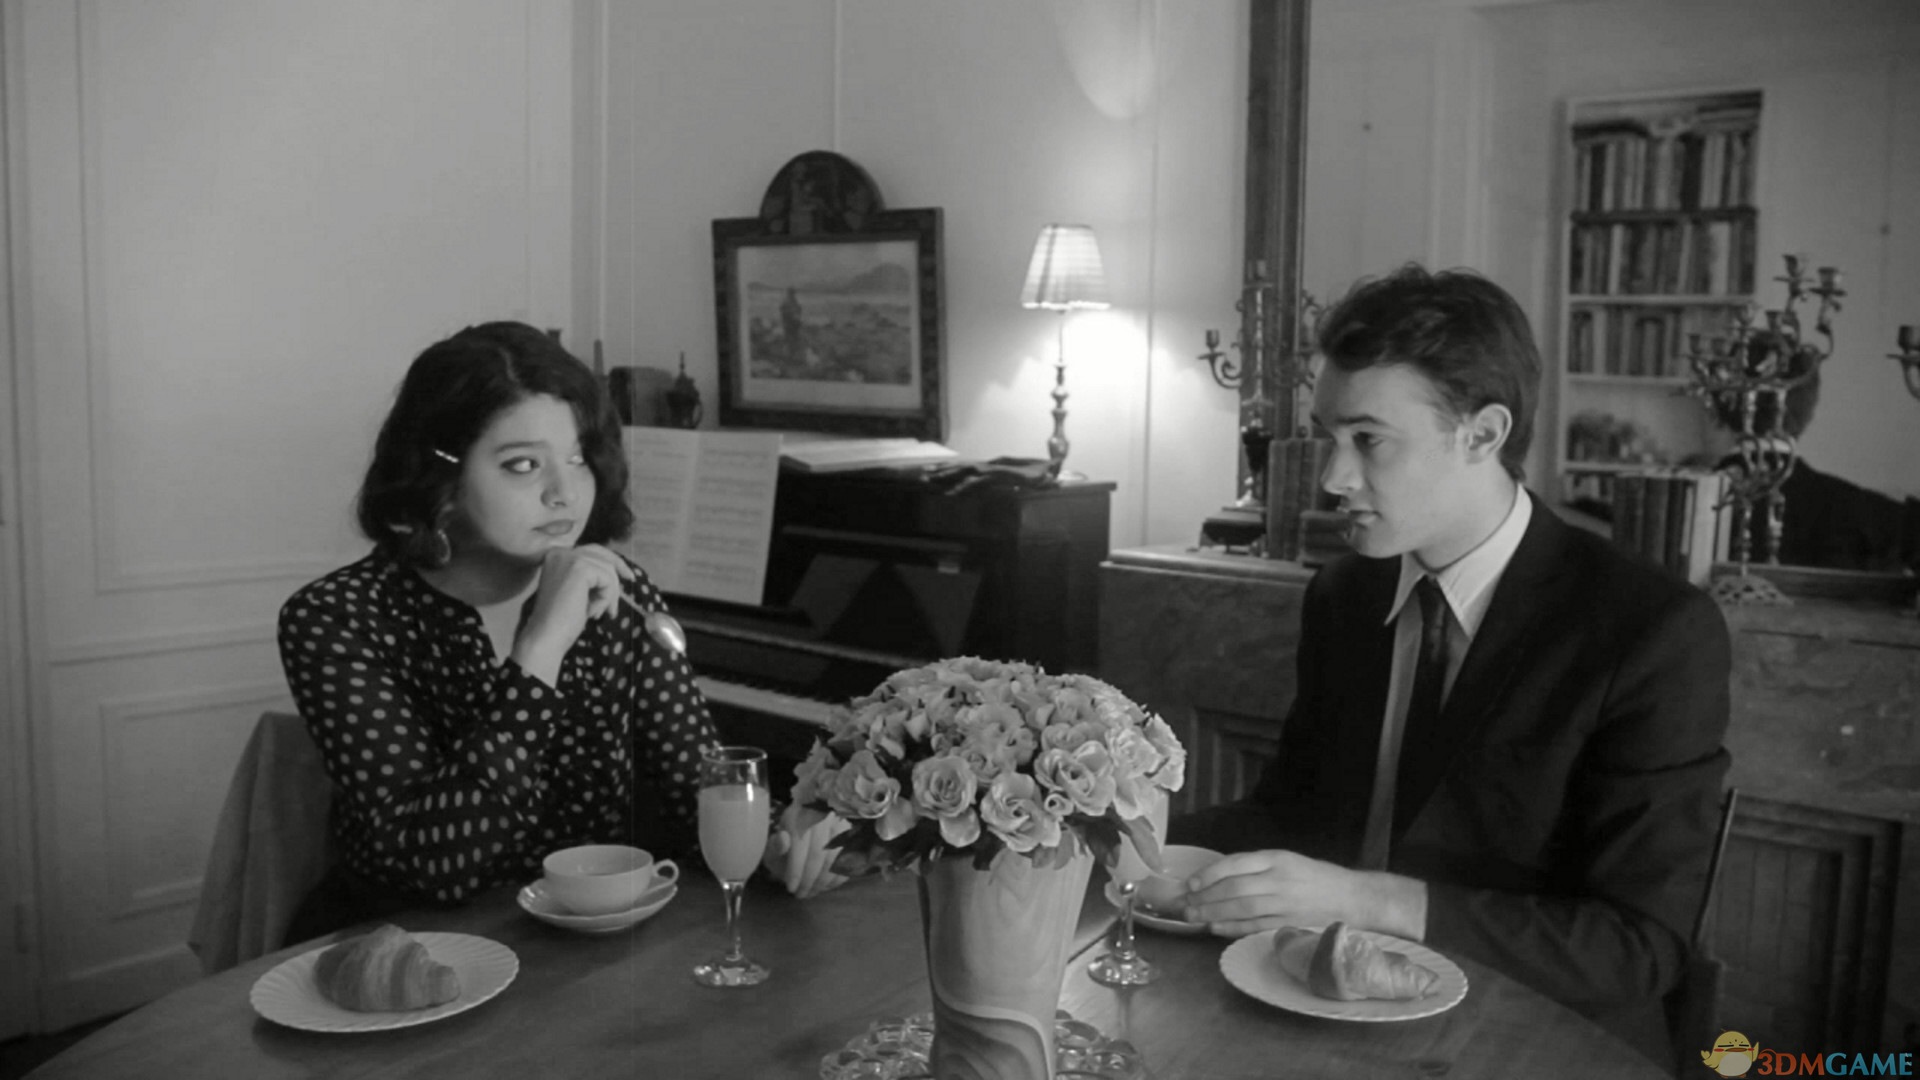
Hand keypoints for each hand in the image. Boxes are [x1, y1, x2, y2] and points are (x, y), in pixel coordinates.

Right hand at [513, 545, 633, 683]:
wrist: (546, 637)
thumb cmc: (562, 621)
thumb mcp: (578, 593)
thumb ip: (591, 579)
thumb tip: (616, 574)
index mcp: (556, 556)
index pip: (591, 551)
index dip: (611, 562)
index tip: (627, 575)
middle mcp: (560, 552)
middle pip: (601, 554)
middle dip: (617, 569)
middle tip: (631, 580)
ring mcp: (569, 558)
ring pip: (607, 569)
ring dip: (609, 594)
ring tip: (598, 613)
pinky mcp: (579, 568)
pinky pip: (608, 580)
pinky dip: (606, 598)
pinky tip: (593, 613)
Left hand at [761, 804, 850, 898]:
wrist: (805, 832)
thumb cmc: (788, 844)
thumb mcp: (775, 845)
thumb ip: (776, 846)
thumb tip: (783, 839)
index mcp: (800, 816)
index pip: (799, 845)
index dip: (795, 869)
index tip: (791, 888)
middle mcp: (822, 816)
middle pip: (818, 853)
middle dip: (809, 879)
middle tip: (802, 894)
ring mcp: (840, 824)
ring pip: (834, 858)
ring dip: (823, 881)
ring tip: (812, 892)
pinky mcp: (852, 835)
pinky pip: (849, 859)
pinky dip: (837, 877)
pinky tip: (826, 886)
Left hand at [1180, 849, 1427, 940]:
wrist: (1350, 897)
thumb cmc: (1312, 875)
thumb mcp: (1285, 860)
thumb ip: (1254, 867)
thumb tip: (1214, 876)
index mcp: (1277, 858)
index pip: (1237, 864)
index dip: (1210, 874)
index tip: (1190, 883)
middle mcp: (1279, 880)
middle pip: (1235, 889)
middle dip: (1206, 897)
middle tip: (1184, 905)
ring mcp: (1284, 904)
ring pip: (1242, 908)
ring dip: (1214, 913)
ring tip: (1193, 917)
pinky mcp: (1288, 923)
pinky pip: (1255, 926)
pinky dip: (1232, 928)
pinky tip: (1215, 928)